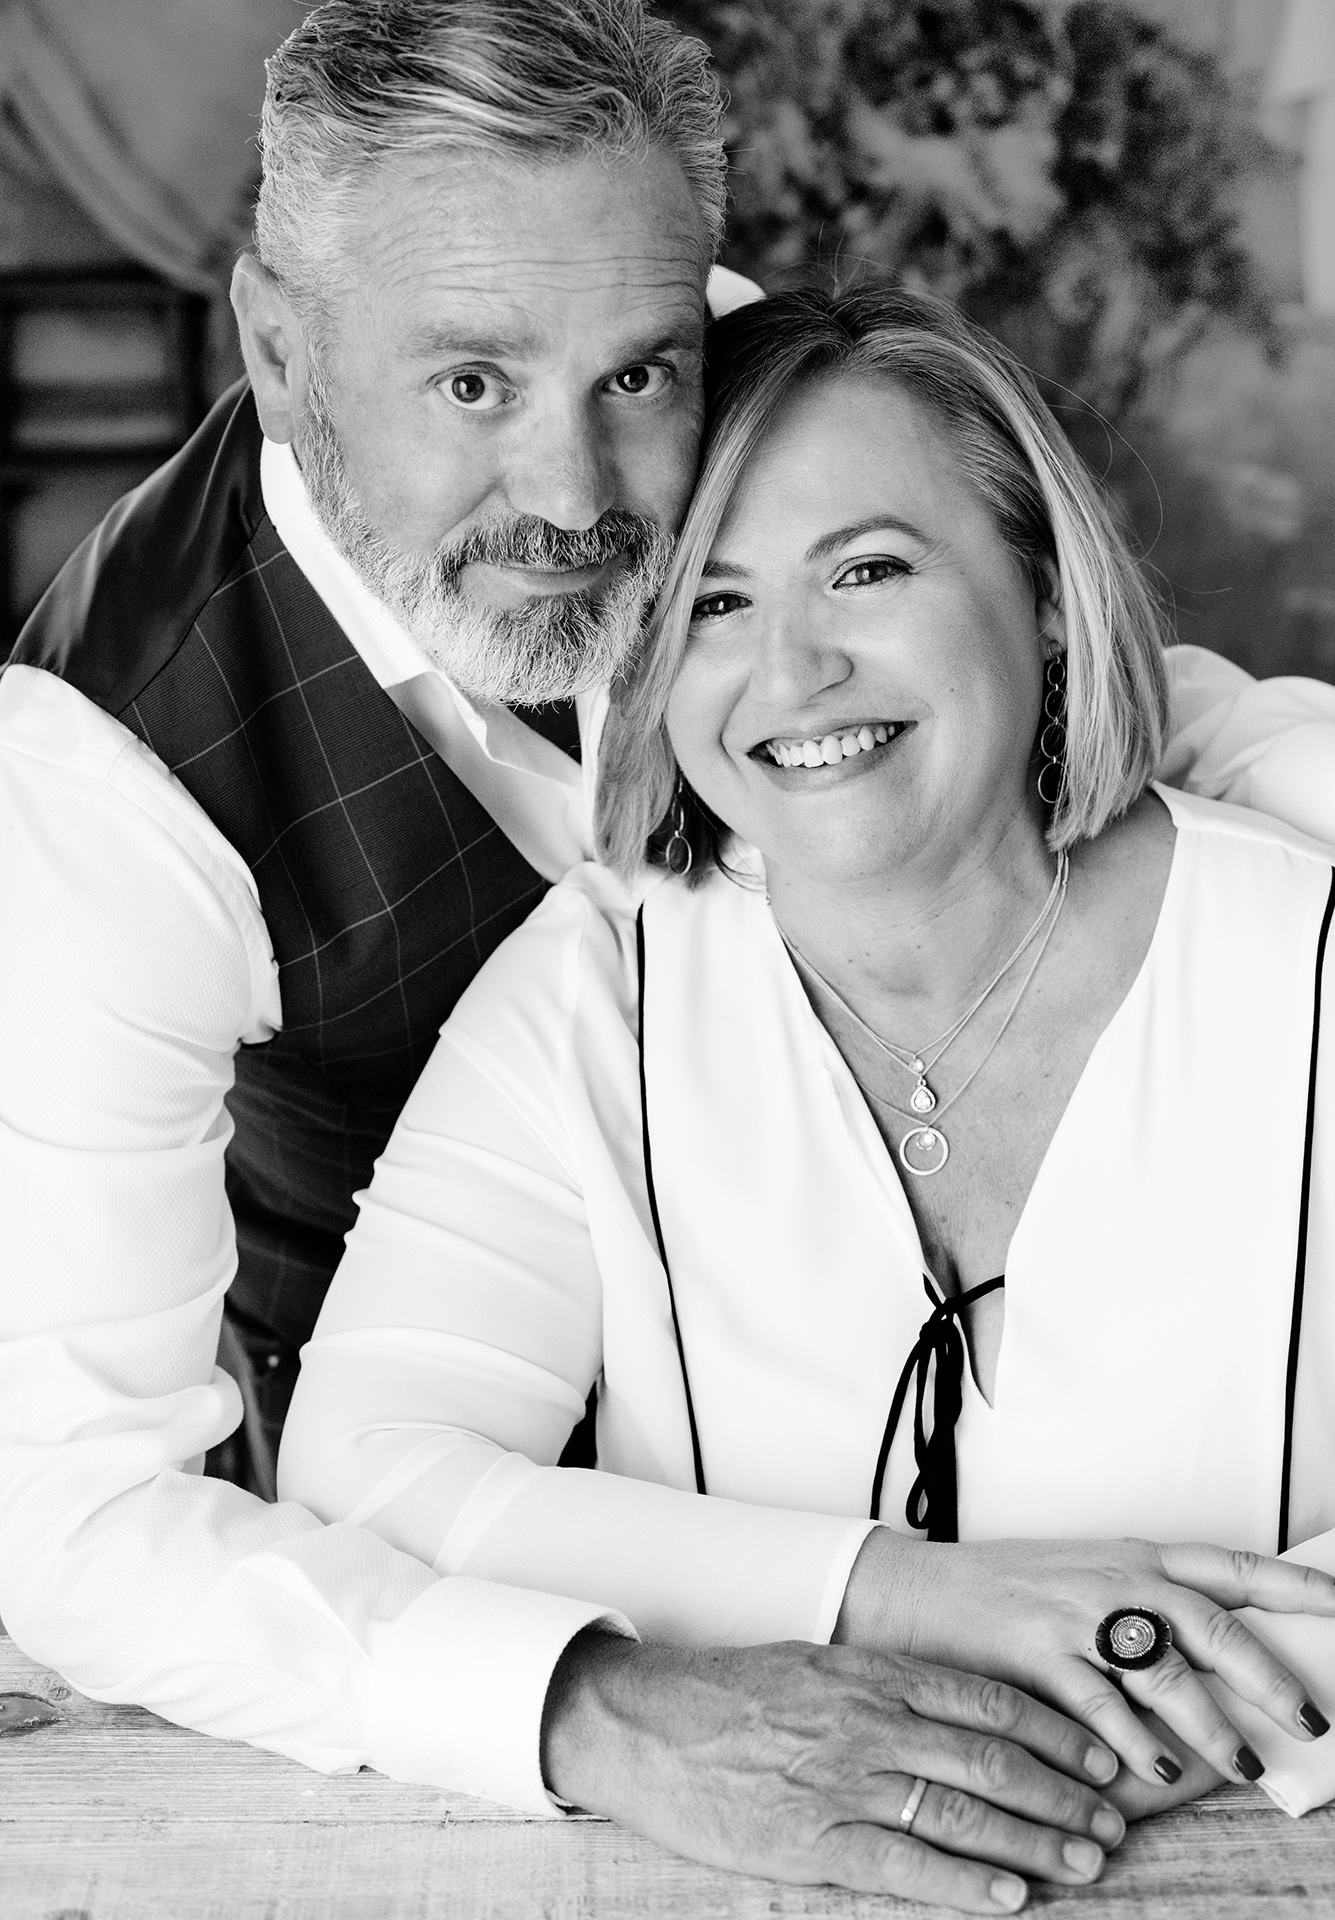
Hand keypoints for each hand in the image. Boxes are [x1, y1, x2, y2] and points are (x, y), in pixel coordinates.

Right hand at [541, 1632, 1125, 1911]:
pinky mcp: (815, 1844)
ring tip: (1085, 1864)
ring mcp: (845, 1785)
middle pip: (993, 1759)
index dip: (1053, 1732)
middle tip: (1112, 1823)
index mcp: (872, 1675)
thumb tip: (948, 1706)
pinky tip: (1012, 1900)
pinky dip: (967, 1885)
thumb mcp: (815, 1666)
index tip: (1096, 1756)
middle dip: (1063, 1794)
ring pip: (965, 1813)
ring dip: (1035, 1842)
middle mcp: (871, 1724)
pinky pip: (908, 1867)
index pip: (987, 1699)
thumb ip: (881, 1685)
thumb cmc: (728, 1694)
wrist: (645, 1723)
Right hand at [837, 1532, 1334, 1793]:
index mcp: (1138, 1555)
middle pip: (1211, 1623)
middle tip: (1310, 1721)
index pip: (1233, 1565)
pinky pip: (1099, 1704)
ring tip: (1242, 1766)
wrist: (924, 1592)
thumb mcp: (1092, 1578)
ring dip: (1211, 1724)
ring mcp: (1077, 1613)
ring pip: (1164, 1669)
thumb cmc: (1012, 1592)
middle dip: (1267, 1677)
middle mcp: (1116, 1577)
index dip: (1294, 1584)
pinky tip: (1154, 1772)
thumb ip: (1154, 1608)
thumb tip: (1230, 1656)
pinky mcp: (1038, 1653)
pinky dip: (1134, 1742)